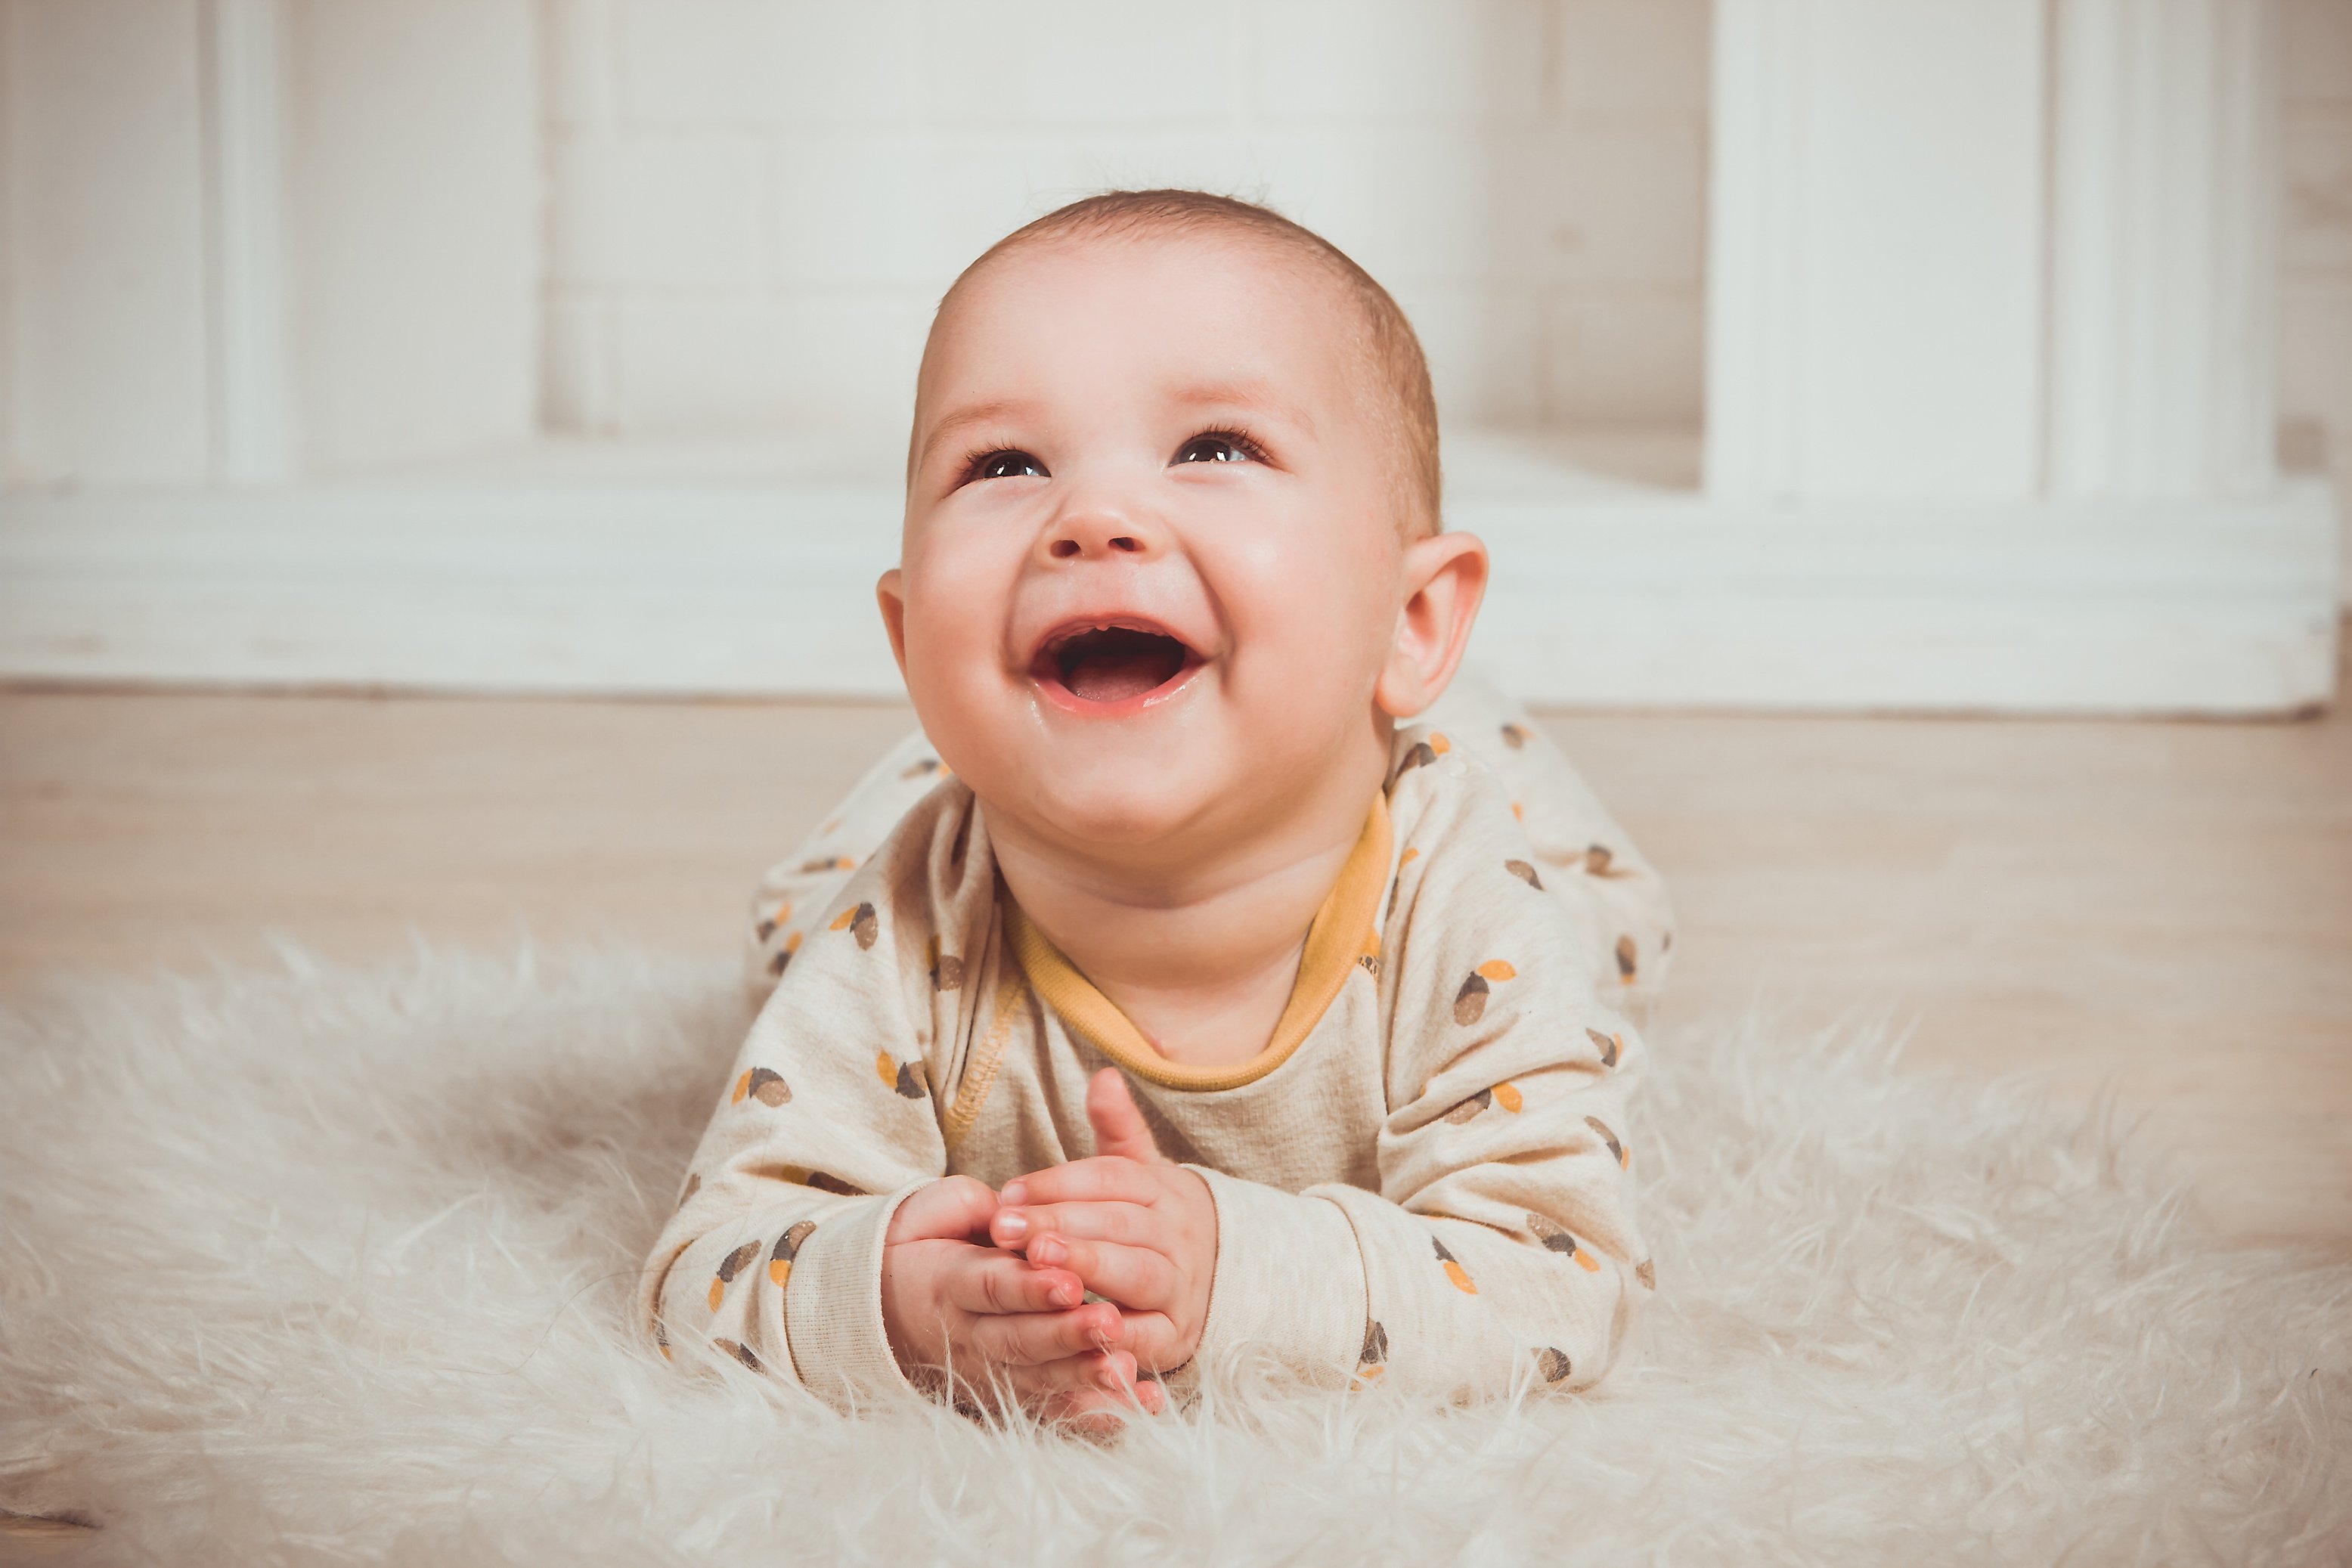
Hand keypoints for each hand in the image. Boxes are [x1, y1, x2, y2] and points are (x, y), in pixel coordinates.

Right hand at [880, 1174, 1161, 1419]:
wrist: (884, 1302)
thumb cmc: (926, 1242)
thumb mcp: (936, 1214)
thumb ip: (972, 1209)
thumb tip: (1009, 1209)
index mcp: (950, 1283)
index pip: (992, 1287)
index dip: (1030, 1288)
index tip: (1071, 1282)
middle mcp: (969, 1334)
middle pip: (1019, 1339)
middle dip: (1066, 1335)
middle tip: (1110, 1324)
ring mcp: (990, 1368)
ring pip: (1039, 1377)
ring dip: (1084, 1376)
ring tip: (1126, 1368)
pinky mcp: (1010, 1390)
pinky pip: (1054, 1405)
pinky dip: (1096, 1410)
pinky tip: (1139, 1405)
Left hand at [989, 1069, 1217, 1375]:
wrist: (1217, 1280)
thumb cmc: (1153, 1222)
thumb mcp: (1141, 1173)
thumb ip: (1118, 1129)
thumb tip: (1104, 1076)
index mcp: (1165, 1190)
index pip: (1112, 1178)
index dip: (1060, 1183)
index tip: (1009, 1192)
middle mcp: (1178, 1235)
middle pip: (1120, 1223)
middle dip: (1062, 1224)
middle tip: (1008, 1228)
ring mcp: (1181, 1287)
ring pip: (1136, 1274)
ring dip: (1088, 1268)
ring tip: (1038, 1263)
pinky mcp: (1176, 1337)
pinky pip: (1147, 1337)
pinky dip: (1113, 1337)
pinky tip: (1071, 1328)